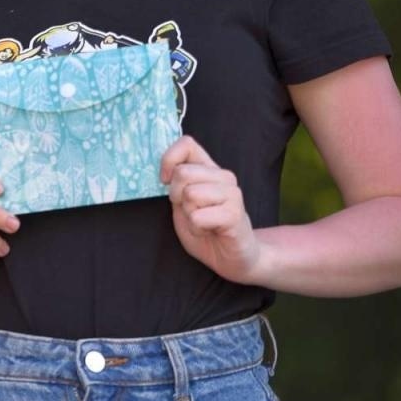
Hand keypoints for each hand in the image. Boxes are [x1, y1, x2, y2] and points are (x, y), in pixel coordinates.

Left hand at [160, 135, 263, 283]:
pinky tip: (209, 231)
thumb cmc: (204, 227)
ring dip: (188, 214)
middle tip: (190, 210)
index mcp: (209, 169)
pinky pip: (198, 217)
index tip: (165, 180)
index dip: (169, 160)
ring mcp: (232, 194)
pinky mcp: (235, 214)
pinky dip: (196, 228)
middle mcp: (224, 177)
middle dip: (176, 196)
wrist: (231, 257)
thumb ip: (175, 183)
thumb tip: (164, 170)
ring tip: (201, 222)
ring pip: (190, 194)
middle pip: (182, 173)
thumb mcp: (182, 202)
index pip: (187, 143)